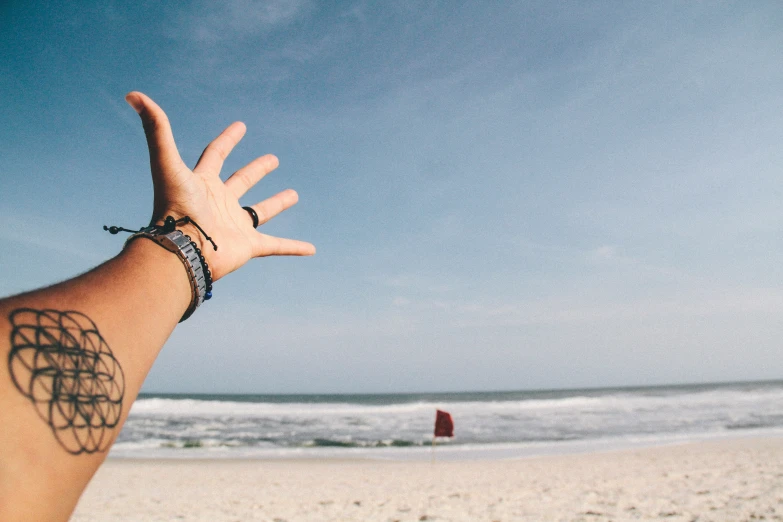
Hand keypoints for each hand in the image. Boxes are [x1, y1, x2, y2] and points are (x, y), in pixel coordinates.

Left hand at [125, 92, 314, 280]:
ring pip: (259, 212)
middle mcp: (219, 202)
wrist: (180, 250)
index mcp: (203, 183)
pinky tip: (311, 248)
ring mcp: (234, 225)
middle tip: (273, 160)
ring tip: (294, 195)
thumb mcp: (166, 163)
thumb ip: (155, 128)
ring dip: (277, 204)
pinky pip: (276, 245)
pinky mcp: (248, 246)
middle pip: (241, 182)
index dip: (227, 139)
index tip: (241, 126)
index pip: (215, 155)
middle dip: (257, 170)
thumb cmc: (174, 208)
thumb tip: (132, 94)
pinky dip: (294, 247)